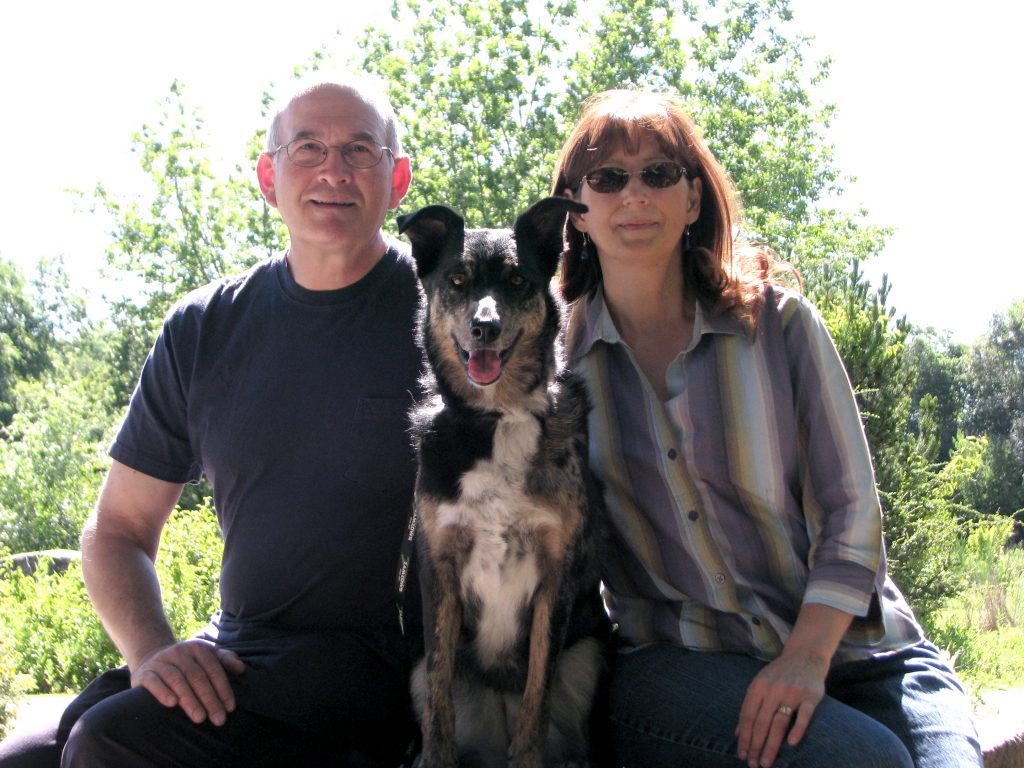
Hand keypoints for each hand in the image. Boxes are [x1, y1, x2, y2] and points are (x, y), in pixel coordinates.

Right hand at [131, 639, 245, 725]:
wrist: (151, 658)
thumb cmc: (187, 663)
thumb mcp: (206, 656)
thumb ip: (225, 660)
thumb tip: (241, 668)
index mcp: (197, 648)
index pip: (213, 669)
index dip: (223, 688)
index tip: (230, 708)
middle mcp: (179, 652)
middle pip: (197, 676)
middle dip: (209, 699)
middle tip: (218, 719)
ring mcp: (161, 662)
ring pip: (177, 680)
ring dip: (189, 700)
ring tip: (200, 718)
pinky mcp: (144, 673)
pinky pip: (154, 682)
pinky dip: (163, 692)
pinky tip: (172, 704)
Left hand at [735, 650, 825, 767]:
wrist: (805, 655)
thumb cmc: (779, 674)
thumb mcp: (760, 684)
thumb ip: (749, 707)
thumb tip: (737, 733)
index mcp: (758, 686)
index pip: (747, 716)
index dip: (744, 737)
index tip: (742, 755)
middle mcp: (773, 689)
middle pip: (761, 722)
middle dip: (755, 745)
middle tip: (753, 765)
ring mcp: (792, 692)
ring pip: (779, 722)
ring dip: (771, 744)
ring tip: (766, 762)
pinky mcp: (811, 696)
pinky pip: (804, 715)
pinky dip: (798, 729)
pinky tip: (791, 744)